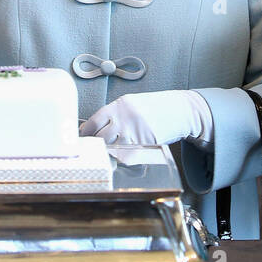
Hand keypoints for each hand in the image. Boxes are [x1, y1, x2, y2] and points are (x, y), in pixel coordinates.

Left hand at [80, 91, 211, 146]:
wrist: (179, 109)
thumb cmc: (154, 107)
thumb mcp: (131, 104)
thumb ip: (114, 114)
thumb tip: (95, 128)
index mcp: (119, 105)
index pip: (94, 121)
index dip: (85, 133)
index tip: (82, 138)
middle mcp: (125, 117)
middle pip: (101, 137)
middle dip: (97, 144)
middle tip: (95, 148)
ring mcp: (135, 130)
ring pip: (113, 148)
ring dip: (110, 152)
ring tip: (111, 151)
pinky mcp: (144, 142)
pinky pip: (128, 155)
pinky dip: (124, 158)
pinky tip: (125, 155)